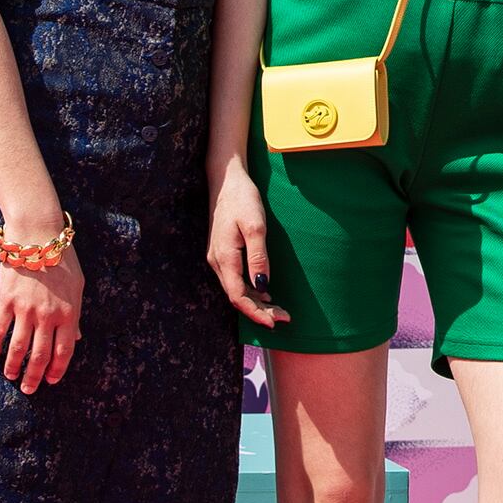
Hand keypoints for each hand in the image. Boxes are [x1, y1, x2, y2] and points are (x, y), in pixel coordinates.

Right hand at [0, 248, 83, 393]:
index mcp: (69, 313)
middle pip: (40, 355)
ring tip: (10, 376)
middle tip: (29, 389)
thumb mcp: (78, 287)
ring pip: (18, 347)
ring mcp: (25, 309)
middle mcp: (47, 315)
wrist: (37, 235)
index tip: (52, 381)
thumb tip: (77, 338)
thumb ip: (75, 315)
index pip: (64, 351)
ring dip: (13, 366)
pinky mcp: (5, 301)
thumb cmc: (62, 259)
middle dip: (34, 376)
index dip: (57, 369)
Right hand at [210, 158, 283, 329]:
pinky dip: (250, 290)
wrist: (226, 179)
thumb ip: (258, 257)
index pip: (237, 296)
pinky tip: (265, 294)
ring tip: (278, 311)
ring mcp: (218, 257)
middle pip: (236, 296)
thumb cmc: (242, 199)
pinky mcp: (223, 252)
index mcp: (224, 258)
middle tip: (284, 318)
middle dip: (259, 312)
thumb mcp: (255, 226)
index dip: (255, 313)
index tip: (275, 322)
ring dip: (256, 302)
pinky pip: (235, 279)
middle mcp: (217, 262)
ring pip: (235, 289)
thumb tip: (262, 287)